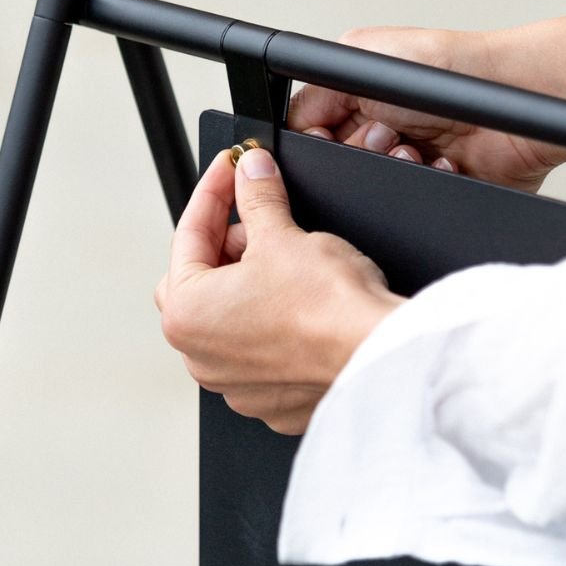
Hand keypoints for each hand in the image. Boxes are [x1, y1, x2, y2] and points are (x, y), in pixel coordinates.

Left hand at [155, 146, 403, 433]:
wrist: (378, 354)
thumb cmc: (327, 308)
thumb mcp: (283, 234)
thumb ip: (257, 196)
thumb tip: (252, 173)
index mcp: (187, 315)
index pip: (189, 235)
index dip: (214, 191)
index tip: (231, 168)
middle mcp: (201, 357)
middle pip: (201, 277)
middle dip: (228, 240)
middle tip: (259, 215)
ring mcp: (236, 383)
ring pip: (229, 314)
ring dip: (249, 280)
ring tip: (285, 256)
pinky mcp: (273, 396)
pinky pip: (259, 346)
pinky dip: (271, 318)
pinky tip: (297, 298)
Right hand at [288, 21, 565, 191]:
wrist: (513, 95)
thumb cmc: (448, 66)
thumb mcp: (362, 60)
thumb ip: (313, 91)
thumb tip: (286, 127)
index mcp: (361, 94)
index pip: (316, 132)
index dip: (323, 142)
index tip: (334, 140)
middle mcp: (385, 125)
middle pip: (343, 164)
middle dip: (363, 154)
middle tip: (388, 134)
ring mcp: (413, 157)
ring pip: (377, 188)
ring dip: (395, 172)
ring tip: (418, 149)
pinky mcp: (442, 183)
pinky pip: (416, 202)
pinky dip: (428, 184)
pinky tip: (442, 163)